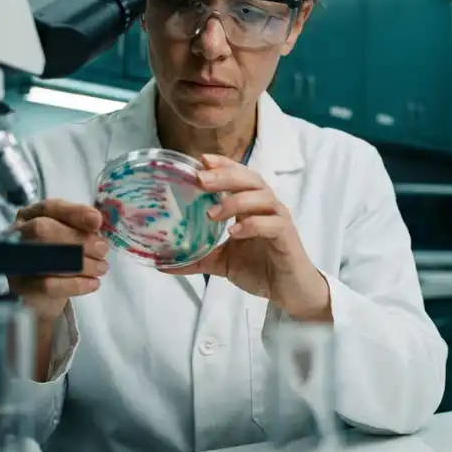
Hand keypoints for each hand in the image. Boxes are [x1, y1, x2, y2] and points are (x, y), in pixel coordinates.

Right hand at [9, 199, 108, 323]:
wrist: (42, 291)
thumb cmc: (61, 254)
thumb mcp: (71, 235)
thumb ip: (82, 226)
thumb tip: (96, 221)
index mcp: (31, 216)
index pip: (50, 208)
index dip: (74, 213)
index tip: (97, 221)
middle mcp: (19, 234)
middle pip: (44, 230)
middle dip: (79, 240)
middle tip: (102, 250)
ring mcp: (17, 261)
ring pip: (47, 258)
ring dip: (83, 264)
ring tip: (101, 268)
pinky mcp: (22, 287)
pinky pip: (49, 285)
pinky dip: (76, 284)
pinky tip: (93, 283)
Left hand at [164, 154, 330, 320]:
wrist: (290, 292)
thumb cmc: (261, 269)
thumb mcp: (222, 262)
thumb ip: (197, 258)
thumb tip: (162, 263)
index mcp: (251, 207)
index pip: (240, 175)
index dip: (223, 165)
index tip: (201, 160)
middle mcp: (267, 208)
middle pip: (250, 179)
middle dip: (225, 176)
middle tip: (201, 180)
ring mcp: (279, 221)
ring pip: (263, 197)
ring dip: (236, 200)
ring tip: (212, 213)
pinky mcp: (287, 238)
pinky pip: (273, 224)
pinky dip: (253, 225)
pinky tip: (235, 232)